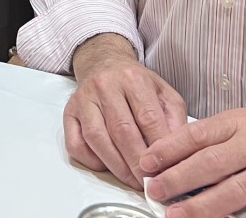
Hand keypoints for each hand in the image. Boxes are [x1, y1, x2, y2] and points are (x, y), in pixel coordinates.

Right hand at [64, 34, 187, 188]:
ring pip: (97, 138)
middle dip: (138, 162)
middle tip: (150, 182)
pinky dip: (91, 160)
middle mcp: (105, 85)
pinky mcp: (69, 112)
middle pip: (122, 130)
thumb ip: (174, 120)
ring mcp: (84, 99)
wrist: (105, 64)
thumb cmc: (136, 84)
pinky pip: (76, 143)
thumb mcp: (164, 93)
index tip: (167, 170)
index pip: (148, 118)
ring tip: (132, 180)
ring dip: (117, 166)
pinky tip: (107, 167)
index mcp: (132, 78)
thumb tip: (176, 153)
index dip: (158, 148)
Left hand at [140, 109, 245, 217]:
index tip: (144, 163)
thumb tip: (172, 155)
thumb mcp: (245, 123)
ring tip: (176, 216)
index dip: (167, 150)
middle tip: (153, 192)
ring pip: (234, 192)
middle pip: (211, 164)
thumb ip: (213, 138)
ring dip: (202, 207)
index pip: (196, 135)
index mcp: (238, 124)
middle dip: (178, 180)